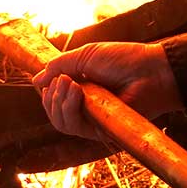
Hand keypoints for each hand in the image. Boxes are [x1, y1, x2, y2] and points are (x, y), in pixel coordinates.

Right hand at [33, 42, 182, 139]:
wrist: (150, 71)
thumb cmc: (123, 60)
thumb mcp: (85, 56)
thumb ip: (59, 66)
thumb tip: (36, 80)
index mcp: (82, 88)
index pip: (54, 98)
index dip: (47, 91)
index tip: (50, 77)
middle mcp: (86, 106)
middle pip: (54, 112)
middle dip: (50, 97)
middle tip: (62, 80)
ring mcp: (93, 120)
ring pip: (60, 123)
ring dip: (58, 103)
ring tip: (69, 84)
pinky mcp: (100, 131)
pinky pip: (74, 127)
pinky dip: (69, 109)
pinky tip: (76, 92)